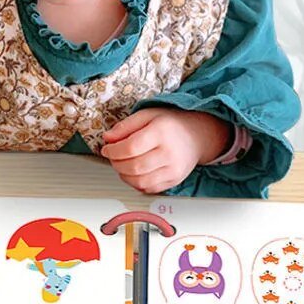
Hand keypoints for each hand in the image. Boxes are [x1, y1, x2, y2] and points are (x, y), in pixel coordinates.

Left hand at [100, 108, 229, 193]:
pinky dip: (135, 183)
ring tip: (123, 165)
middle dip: (116, 163)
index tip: (107, 149)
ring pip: (139, 182)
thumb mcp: (147, 115)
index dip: (113, 151)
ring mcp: (173, 169)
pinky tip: (134, 173)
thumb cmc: (171, 125)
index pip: (130, 148)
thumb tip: (107, 138)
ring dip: (124, 175)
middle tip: (113, 157)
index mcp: (162, 132)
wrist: (196, 136)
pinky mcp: (174, 181)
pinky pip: (148, 189)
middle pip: (133, 166)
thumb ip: (125, 126)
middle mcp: (169, 152)